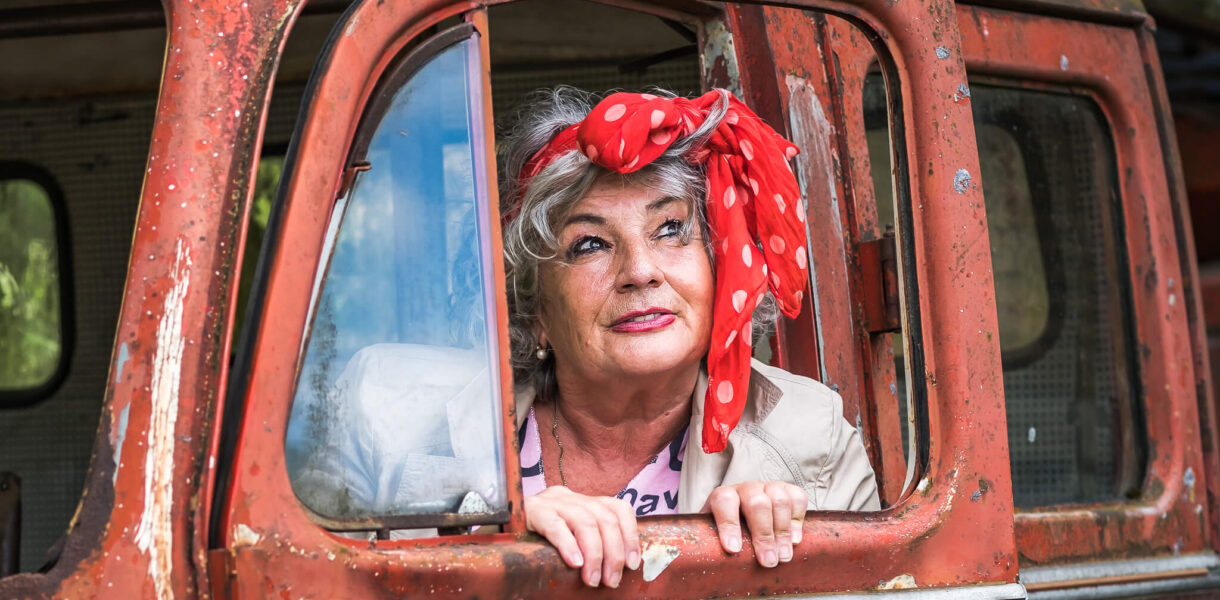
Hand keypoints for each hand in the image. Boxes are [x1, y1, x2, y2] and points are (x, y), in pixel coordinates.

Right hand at [524, 486, 640, 587]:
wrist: (498, 528)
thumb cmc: (539, 540)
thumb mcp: (570, 536)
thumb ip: (592, 542)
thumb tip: (619, 569)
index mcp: (583, 501)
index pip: (618, 508)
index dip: (630, 535)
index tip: (633, 564)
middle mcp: (570, 496)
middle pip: (604, 518)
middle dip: (614, 552)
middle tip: (611, 580)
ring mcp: (551, 502)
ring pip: (585, 522)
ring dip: (595, 555)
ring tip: (593, 579)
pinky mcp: (533, 511)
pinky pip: (555, 526)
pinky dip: (568, 545)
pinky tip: (574, 563)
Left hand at [706, 481, 807, 567]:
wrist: (745, 520)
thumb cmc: (729, 535)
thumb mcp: (715, 538)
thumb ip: (713, 547)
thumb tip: (705, 572)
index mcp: (723, 497)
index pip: (724, 501)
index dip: (728, 524)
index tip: (733, 550)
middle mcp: (746, 489)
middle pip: (757, 503)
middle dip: (764, 535)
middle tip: (767, 561)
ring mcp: (768, 488)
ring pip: (779, 500)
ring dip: (783, 532)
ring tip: (783, 557)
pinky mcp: (788, 491)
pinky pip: (798, 497)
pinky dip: (798, 519)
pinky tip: (794, 540)